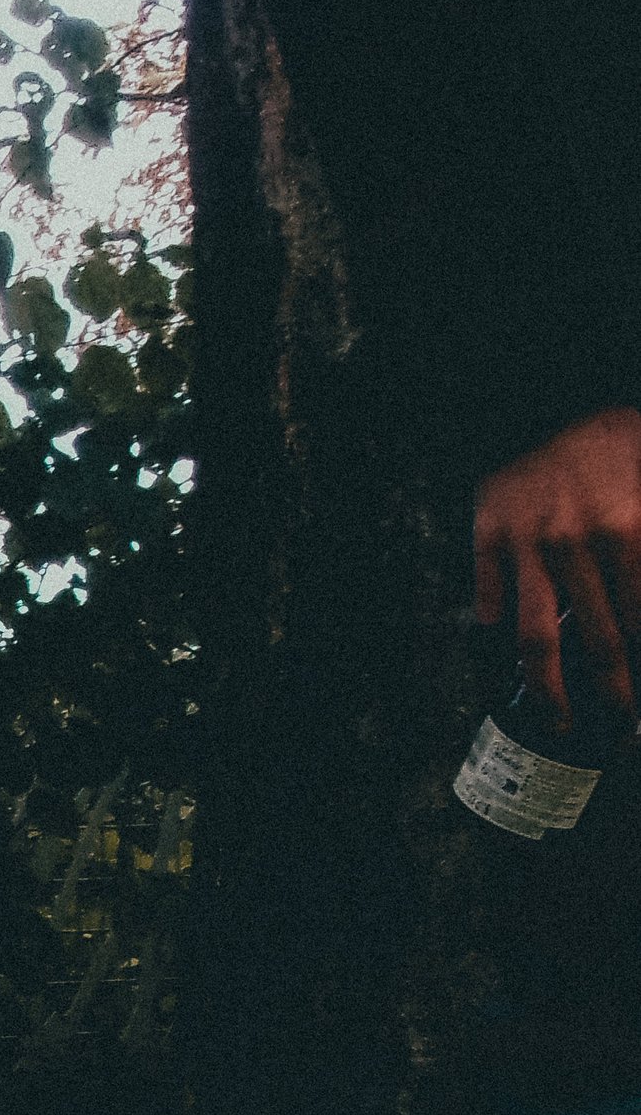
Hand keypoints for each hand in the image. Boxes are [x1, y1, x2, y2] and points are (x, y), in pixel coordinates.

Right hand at [473, 405, 640, 726]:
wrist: (545, 380)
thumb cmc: (619, 436)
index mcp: (631, 527)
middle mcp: (579, 540)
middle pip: (600, 641)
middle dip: (618, 696)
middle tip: (626, 734)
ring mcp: (528, 541)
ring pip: (538, 636)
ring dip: (552, 691)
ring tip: (561, 723)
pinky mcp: (488, 531)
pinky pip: (489, 593)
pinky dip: (494, 626)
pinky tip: (501, 653)